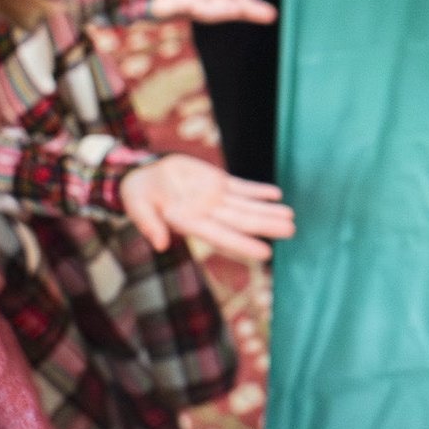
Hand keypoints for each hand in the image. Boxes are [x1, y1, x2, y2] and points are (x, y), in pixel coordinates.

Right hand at [121, 153, 294, 261]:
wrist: (142, 175)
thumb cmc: (136, 195)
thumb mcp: (137, 206)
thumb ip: (148, 224)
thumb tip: (160, 244)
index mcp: (189, 222)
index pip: (221, 236)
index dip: (243, 244)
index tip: (265, 252)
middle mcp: (207, 213)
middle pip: (242, 221)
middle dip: (266, 226)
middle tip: (292, 231)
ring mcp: (214, 198)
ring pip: (247, 205)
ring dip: (268, 210)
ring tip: (291, 216)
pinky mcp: (216, 182)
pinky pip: (241, 186)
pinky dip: (258, 190)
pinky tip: (276, 194)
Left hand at [148, 0, 276, 25]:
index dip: (252, 5)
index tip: (271, 13)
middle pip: (230, 5)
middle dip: (249, 11)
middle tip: (271, 15)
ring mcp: (188, 5)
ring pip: (213, 9)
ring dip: (229, 10)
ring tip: (245, 10)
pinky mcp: (173, 8)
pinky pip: (193, 9)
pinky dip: (207, 9)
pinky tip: (216, 9)